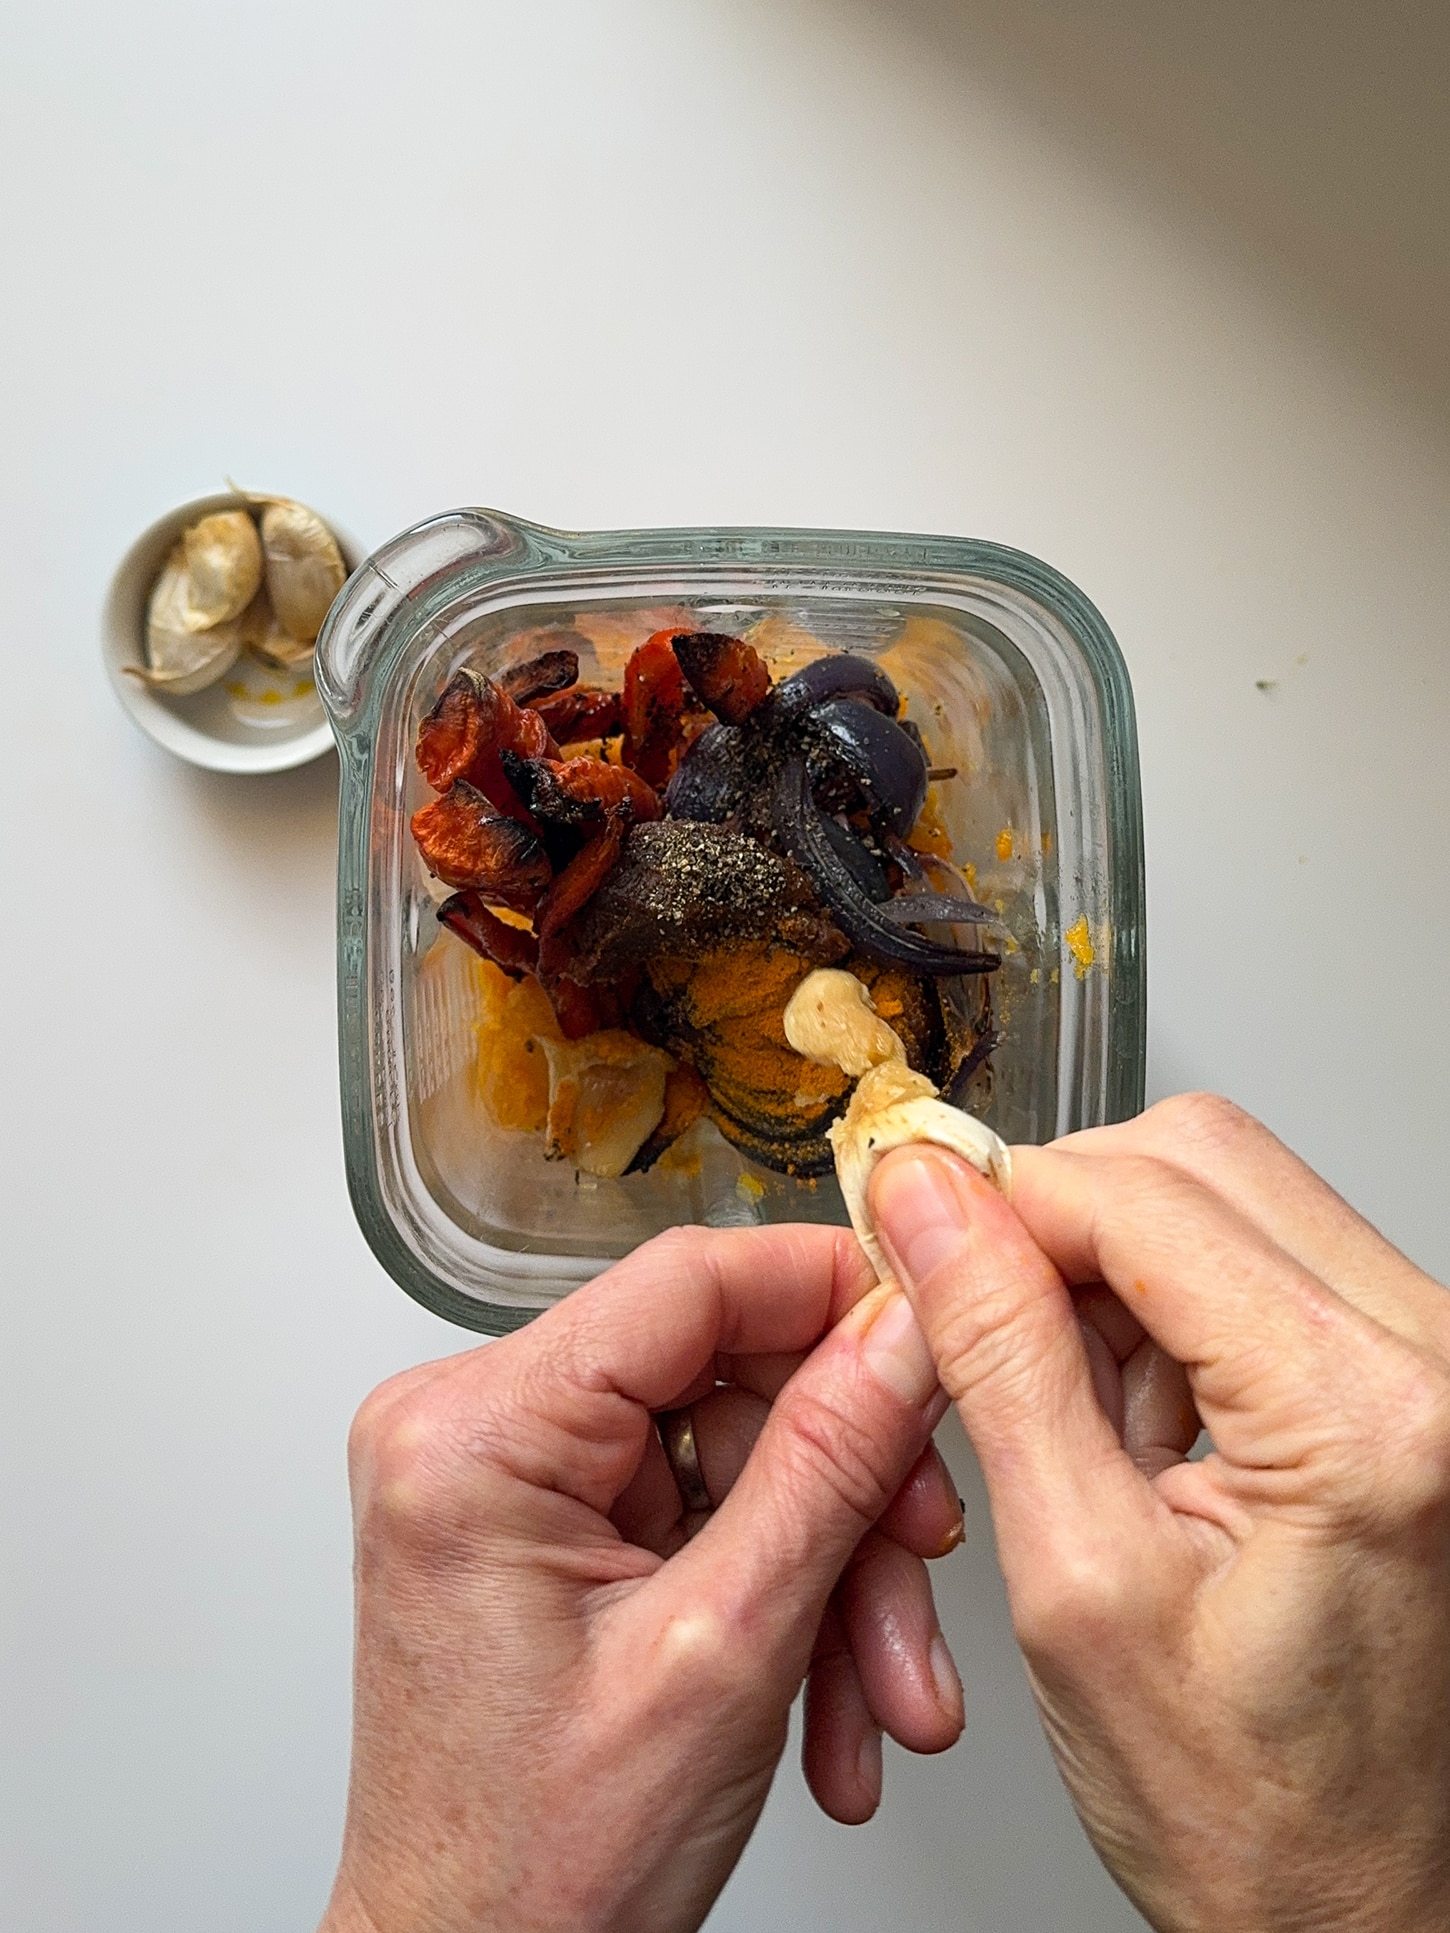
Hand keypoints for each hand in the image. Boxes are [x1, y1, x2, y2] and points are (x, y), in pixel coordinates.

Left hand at [320, 1224, 964, 1932]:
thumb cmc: (536, 1868)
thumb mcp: (724, 1651)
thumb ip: (829, 1464)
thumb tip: (904, 1331)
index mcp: (475, 1435)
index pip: (686, 1279)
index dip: (829, 1291)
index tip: (934, 1321)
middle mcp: (471, 1433)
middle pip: (723, 1379)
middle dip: (845, 1489)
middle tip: (922, 1560)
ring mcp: (507, 1481)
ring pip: (732, 1457)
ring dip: (830, 1570)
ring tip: (881, 1691)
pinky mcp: (545, 1527)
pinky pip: (701, 1511)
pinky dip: (780, 1595)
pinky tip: (826, 1697)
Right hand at [871, 1094, 1449, 1932]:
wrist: (1359, 1909)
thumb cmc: (1248, 1813)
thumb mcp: (1075, 1582)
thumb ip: (1000, 1360)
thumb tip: (932, 1207)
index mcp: (1362, 1418)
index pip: (1143, 1197)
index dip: (999, 1198)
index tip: (908, 1222)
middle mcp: (1433, 1365)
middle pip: (1198, 1159)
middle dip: (1057, 1212)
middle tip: (966, 1304)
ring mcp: (1436, 1367)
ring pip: (1229, 1192)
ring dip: (1109, 1263)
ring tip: (1064, 1406)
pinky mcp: (1415, 1380)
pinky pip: (1265, 1258)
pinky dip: (1166, 1304)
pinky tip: (1130, 1413)